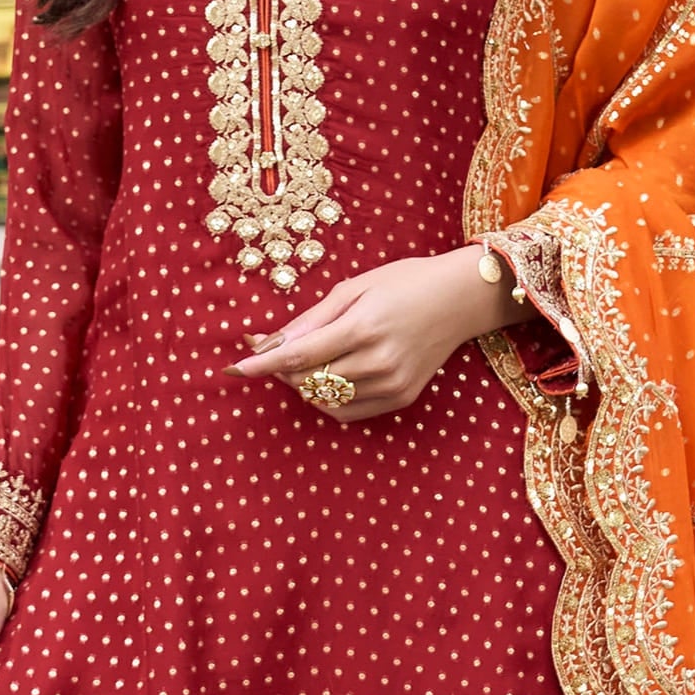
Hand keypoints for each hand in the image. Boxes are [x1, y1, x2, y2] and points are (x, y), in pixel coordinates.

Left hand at [231, 245, 521, 422]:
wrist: (460, 299)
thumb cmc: (404, 282)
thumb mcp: (355, 287)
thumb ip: (311, 319)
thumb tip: (271, 343)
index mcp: (364, 327)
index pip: (299, 356)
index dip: (262, 364)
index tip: (234, 369)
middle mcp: (378, 362)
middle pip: (309, 381)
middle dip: (280, 370)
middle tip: (269, 349)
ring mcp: (392, 384)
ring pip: (325, 400)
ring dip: (303, 384)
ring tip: (303, 359)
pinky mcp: (401, 398)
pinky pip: (347, 412)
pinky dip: (327, 399)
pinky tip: (328, 377)